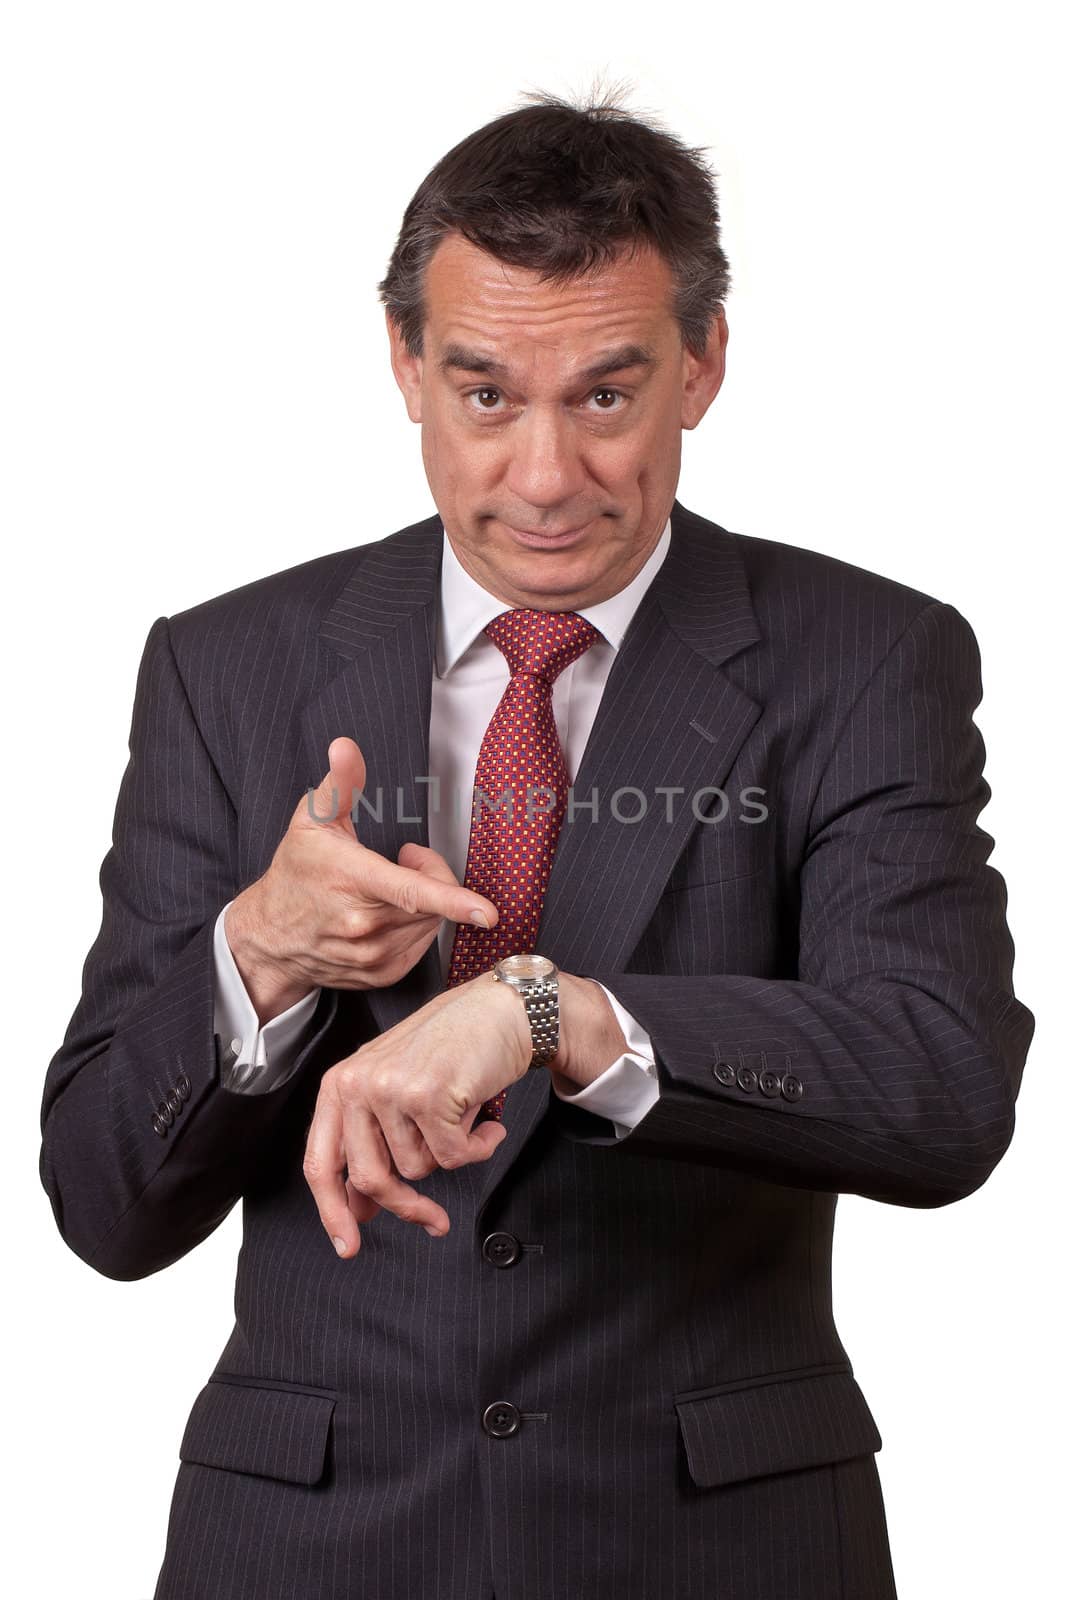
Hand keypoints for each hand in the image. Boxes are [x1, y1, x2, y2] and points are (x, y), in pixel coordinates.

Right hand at [224, 736, 497, 1020]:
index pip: (411, 892)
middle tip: (404, 859)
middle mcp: (364, 925)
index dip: (453, 900)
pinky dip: (417, 927)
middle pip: (432, 899)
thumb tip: (346, 747)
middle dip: (431, 874)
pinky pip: (421, 945)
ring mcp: (373, 955)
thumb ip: (339, 784)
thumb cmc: (295, 874)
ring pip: (430, 924)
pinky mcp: (381, 974)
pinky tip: (390, 915)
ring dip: (426, 903)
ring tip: (390, 889)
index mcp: (352, 881)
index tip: (487, 911)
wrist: (269, 936)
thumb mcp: (310, 822)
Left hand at [303, 972, 530, 1254]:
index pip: (320, 1163)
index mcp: (339, 1085)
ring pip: (419, 1169)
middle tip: (436, 1220)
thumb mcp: (395, 1092)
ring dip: (451, 1153)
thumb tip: (358, 1210)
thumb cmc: (452, 1050)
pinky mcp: (428, 1095)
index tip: (349, 1247)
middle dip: (407, 1207)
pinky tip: (486, 1120)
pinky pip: (455, 1157)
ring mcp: (390, 1089)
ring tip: (462, 1116)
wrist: (500, 1009)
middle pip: (371, 1179)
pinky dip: (479, 1146)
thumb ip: (372, 1143)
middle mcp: (356, 1084)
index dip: (332, 1213)